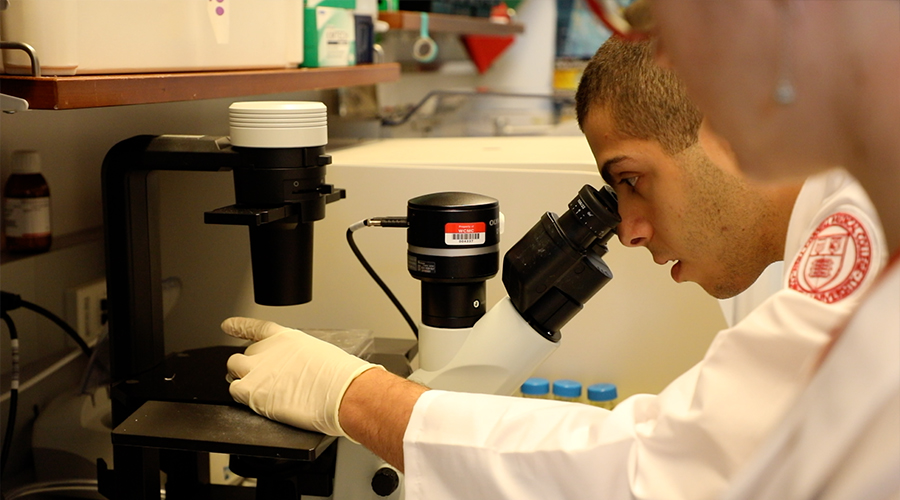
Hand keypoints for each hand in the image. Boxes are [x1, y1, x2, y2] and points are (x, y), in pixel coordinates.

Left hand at [222, 317, 382, 436]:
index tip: (228, 325)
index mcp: (284, 338)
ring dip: (240, 378)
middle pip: (241, 354)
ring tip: (254, 389)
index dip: (239, 326)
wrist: (340, 391)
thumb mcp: (318, 354)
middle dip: (247, 366)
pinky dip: (241, 396)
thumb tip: (295, 369)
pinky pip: (234, 391)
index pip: (254, 328)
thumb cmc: (338, 376)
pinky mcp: (250, 391)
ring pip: (232, 369)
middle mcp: (266, 350)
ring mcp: (256, 370)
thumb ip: (297, 359)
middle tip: (258, 378)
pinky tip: (254, 400)